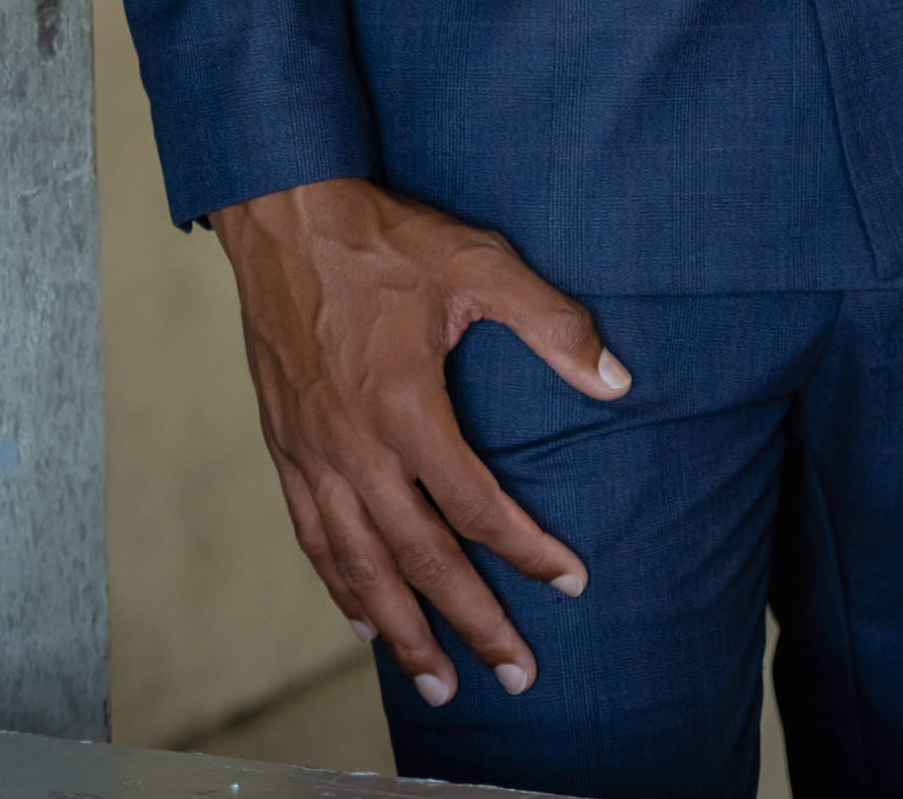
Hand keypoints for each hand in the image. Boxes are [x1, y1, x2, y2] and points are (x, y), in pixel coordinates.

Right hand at [209, 177, 630, 705]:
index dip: (527, 549)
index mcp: (406, 406)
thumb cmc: (387, 240)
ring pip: (359, 567)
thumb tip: (617, 381)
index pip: (475, 506)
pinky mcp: (286, 450)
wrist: (285, 219)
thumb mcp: (479, 264)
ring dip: (403, 632)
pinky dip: (341, 591)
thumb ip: (551, 323)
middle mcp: (355, 446)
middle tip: (517, 675)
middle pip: (418, 559)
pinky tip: (366, 623)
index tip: (571, 581)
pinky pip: (314, 539)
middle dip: (471, 624)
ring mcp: (314, 454)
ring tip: (440, 684)